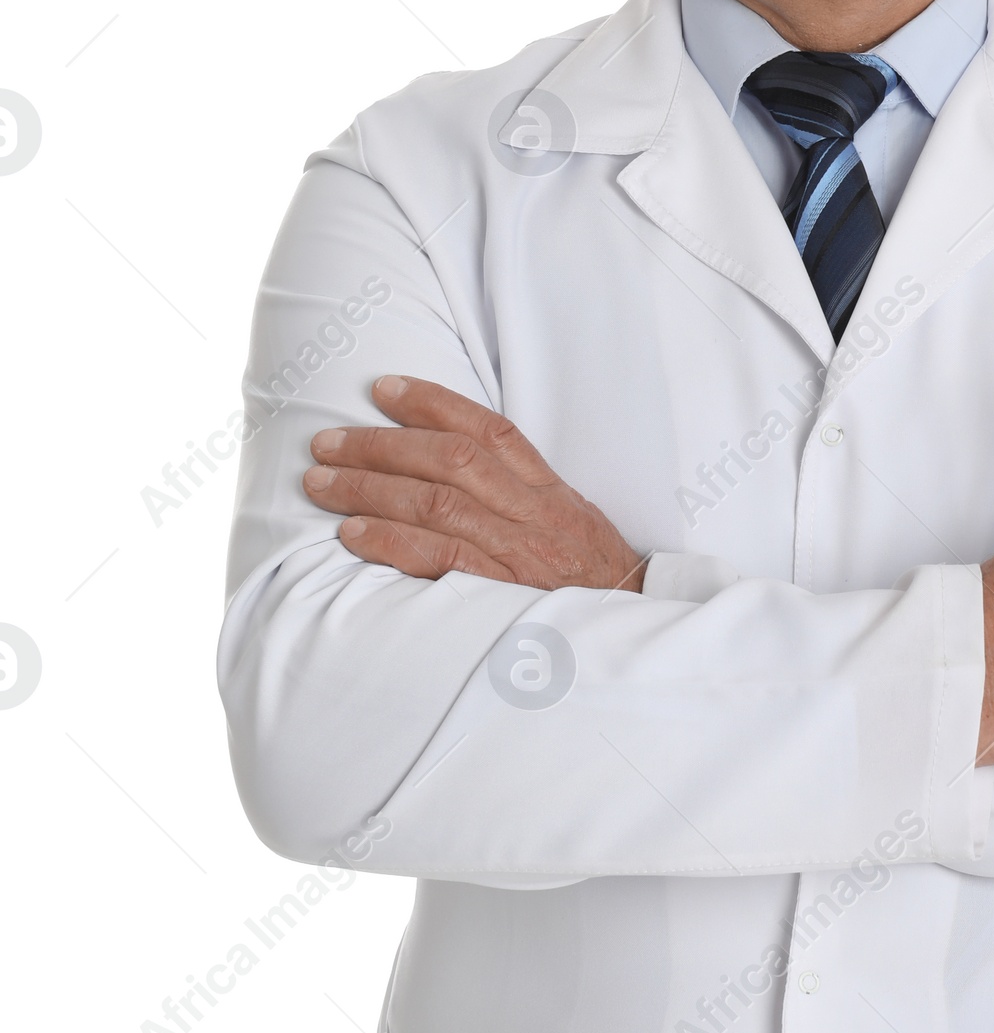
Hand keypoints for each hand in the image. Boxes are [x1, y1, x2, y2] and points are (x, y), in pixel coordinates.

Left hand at [303, 376, 646, 591]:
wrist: (632, 643)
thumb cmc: (595, 589)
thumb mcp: (573, 528)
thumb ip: (523, 499)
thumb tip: (457, 472)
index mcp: (552, 492)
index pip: (490, 431)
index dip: (435, 403)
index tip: (384, 389)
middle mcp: (536, 514)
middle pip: (451, 459)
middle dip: (380, 444)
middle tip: (326, 443)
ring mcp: (522, 553)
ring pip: (437, 502)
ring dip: (370, 488)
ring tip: (320, 484)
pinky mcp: (505, 594)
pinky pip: (440, 558)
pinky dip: (390, 541)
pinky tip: (351, 534)